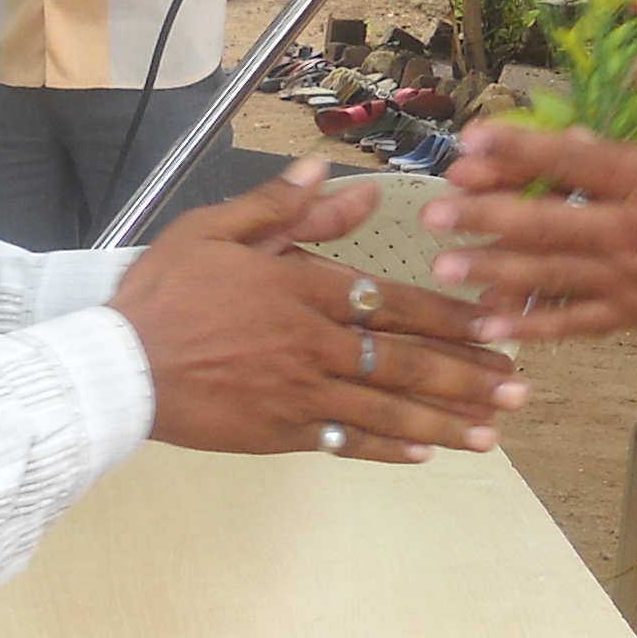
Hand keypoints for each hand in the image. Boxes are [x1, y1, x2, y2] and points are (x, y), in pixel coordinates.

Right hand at [112, 158, 525, 461]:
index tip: (498, 324)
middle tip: (520, 389)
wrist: (116, 368)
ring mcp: (301, 395)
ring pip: (388, 410)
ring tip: (493, 433)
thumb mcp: (216, 231)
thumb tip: (339, 182)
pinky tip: (425, 454)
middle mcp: (315, 345)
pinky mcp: (281, 433)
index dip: (452, 317)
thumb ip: (282, 209)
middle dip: (470, 377)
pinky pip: (347, 443)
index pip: (397, 304)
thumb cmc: (163, 293)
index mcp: (305, 290)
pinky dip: (387, 449)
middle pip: (407, 363)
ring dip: (446, 421)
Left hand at [424, 53, 636, 346]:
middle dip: (487, 215)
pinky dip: (533, 327)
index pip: (579, 161)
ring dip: (494, 269)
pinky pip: (577, 324)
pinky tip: (491, 325)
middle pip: (550, 222)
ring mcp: (633, 280)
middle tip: (435, 210)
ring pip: (552, 274)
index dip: (524, 148)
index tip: (475, 139)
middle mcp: (636, 232)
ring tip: (442, 266)